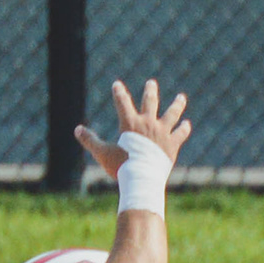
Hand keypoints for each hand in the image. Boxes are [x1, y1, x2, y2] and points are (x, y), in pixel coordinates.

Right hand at [74, 77, 193, 183]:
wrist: (141, 179)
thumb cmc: (120, 167)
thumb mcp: (102, 153)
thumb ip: (90, 140)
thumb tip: (76, 129)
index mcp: (130, 124)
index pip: (122, 102)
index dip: (119, 92)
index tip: (117, 84)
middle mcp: (148, 123)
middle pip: (150, 101)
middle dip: (150, 91)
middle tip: (151, 83)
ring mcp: (162, 133)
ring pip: (171, 114)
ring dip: (177, 105)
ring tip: (181, 97)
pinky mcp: (172, 144)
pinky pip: (180, 134)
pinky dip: (183, 129)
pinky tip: (186, 124)